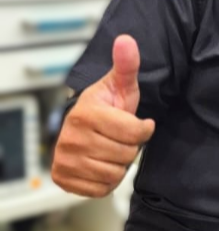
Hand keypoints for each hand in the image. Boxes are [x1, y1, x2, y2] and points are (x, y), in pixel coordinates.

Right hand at [51, 35, 154, 197]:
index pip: (134, 133)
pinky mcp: (63, 178)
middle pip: (125, 155)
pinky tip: (102, 163)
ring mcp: (64, 159)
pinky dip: (107, 181)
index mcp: (86, 113)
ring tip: (112, 149)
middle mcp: (71, 138)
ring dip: (119, 165)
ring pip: (114, 175)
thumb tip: (126, 40)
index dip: (144, 130)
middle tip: (121, 137)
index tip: (141, 123)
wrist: (82, 126)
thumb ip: (127, 64)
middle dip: (130, 148)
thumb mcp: (120, 84)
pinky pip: (100, 190)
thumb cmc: (107, 105)